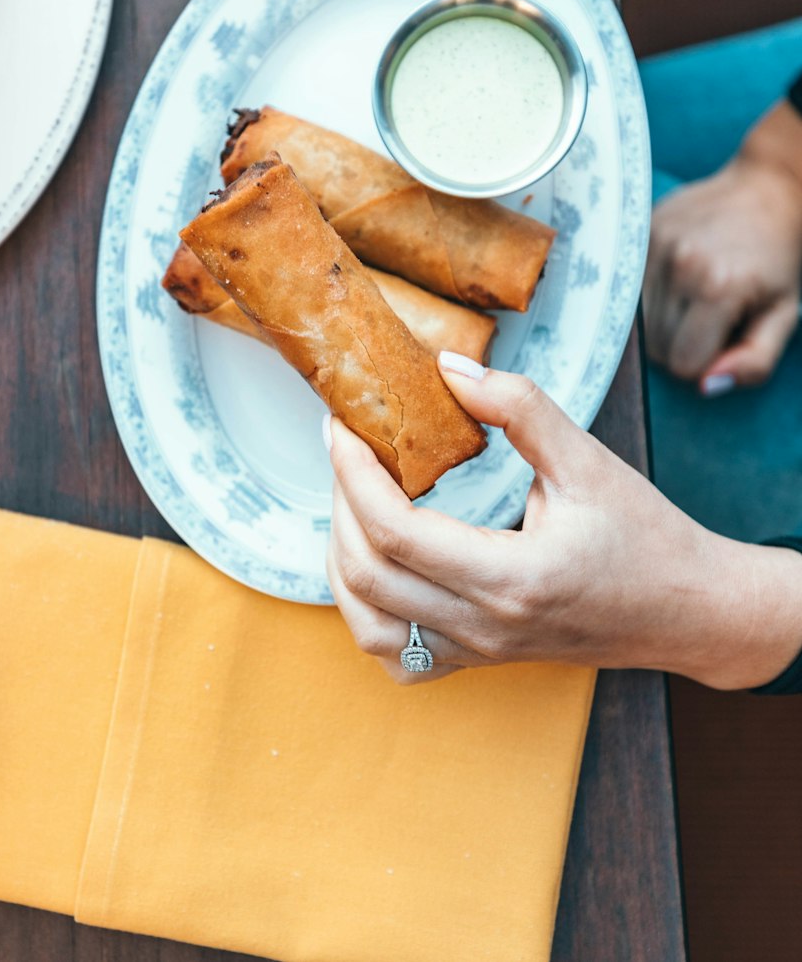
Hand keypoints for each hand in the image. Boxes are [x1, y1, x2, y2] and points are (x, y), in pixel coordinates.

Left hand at [325, 359, 801, 688]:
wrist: (691, 611)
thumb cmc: (646, 536)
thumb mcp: (588, 459)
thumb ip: (518, 406)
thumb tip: (447, 367)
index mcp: (512, 576)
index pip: (395, 531)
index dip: (353, 474)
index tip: (342, 426)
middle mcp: (485, 625)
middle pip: (368, 576)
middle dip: (339, 504)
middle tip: (345, 449)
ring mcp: (479, 652)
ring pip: (369, 625)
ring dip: (342, 560)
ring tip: (349, 501)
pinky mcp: (480, 661)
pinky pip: (399, 657)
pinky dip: (367, 614)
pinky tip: (373, 567)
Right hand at [644, 104, 801, 392]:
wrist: (767, 189)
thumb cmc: (778, 257)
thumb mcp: (784, 313)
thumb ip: (754, 359)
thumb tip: (707, 387)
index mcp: (719, 288)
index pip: (684, 365)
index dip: (704, 362)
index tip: (722, 338)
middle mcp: (679, 265)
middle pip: (655, 346)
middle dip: (680, 343)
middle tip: (708, 317)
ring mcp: (653, 246)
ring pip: (634, 322)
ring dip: (659, 320)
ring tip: (690, 296)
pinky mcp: (638, 234)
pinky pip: (625, 291)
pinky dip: (645, 296)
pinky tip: (672, 279)